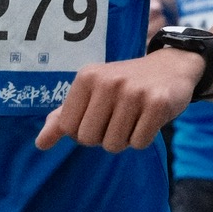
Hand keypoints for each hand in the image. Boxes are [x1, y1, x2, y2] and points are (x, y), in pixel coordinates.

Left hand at [35, 48, 205, 152]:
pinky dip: (143, 138)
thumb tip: (40, 144)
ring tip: (134, 117)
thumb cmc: (126, 85)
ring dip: (125, 139)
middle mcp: (108, 81)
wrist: (171, 67)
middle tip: (119, 118)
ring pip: (115, 144)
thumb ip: (64, 117)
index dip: (84, 131)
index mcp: (87, 77)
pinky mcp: (157, 103)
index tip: (99, 115)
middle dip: (104, 137)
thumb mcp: (92, 92)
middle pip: (90, 139)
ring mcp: (133, 92)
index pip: (69, 128)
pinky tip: (149, 118)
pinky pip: (139, 143)